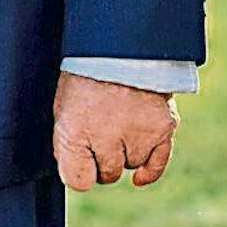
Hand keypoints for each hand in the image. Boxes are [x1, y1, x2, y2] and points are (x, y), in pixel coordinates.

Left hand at [52, 72, 178, 189]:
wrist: (120, 46)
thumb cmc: (86, 73)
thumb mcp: (63, 103)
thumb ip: (67, 140)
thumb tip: (73, 169)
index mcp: (74, 131)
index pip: (77, 181)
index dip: (78, 171)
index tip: (79, 159)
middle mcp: (106, 139)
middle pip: (107, 175)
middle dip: (102, 159)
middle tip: (100, 133)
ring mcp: (137, 136)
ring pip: (131, 165)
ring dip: (125, 153)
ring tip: (119, 123)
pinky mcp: (162, 130)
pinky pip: (157, 165)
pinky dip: (149, 172)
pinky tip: (140, 177)